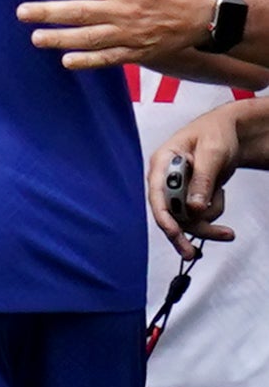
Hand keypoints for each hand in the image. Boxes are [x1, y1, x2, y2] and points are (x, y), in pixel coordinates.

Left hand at [18, 0, 217, 68]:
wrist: (208, 13)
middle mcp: (122, 11)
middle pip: (79, 13)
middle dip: (48, 13)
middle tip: (22, 13)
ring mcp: (129, 34)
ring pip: (89, 38)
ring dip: (61, 39)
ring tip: (36, 38)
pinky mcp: (136, 51)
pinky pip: (108, 58)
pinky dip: (88, 61)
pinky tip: (67, 61)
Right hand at [148, 103, 245, 255]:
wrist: (229, 132)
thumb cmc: (216, 133)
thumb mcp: (213, 152)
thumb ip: (204, 179)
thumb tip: (195, 208)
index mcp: (161, 162)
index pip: (156, 194)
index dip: (163, 216)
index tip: (174, 232)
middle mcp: (164, 179)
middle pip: (169, 213)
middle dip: (185, 233)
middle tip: (191, 254)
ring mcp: (176, 189)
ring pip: (184, 219)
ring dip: (206, 227)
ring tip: (229, 232)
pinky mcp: (187, 196)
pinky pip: (196, 216)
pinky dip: (212, 215)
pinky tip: (221, 198)